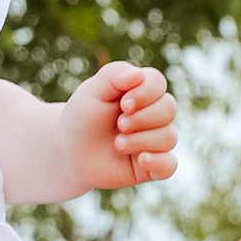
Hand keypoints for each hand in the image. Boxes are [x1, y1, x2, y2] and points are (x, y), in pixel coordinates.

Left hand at [68, 60, 176, 190]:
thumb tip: (139, 74)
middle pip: (168, 109)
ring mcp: (154, 141)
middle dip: (143, 118)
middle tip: (119, 125)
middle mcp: (153, 115)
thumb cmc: (82, 118)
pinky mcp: (151, 166)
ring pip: (169, 137)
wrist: (70, 152)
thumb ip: (114, 75)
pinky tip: (141, 160)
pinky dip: (159, 162)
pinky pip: (169, 165)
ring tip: (118, 144)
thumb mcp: (92, 91)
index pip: (158, 83)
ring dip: (142, 140)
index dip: (145, 93)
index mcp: (140, 91)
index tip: (123, 104)